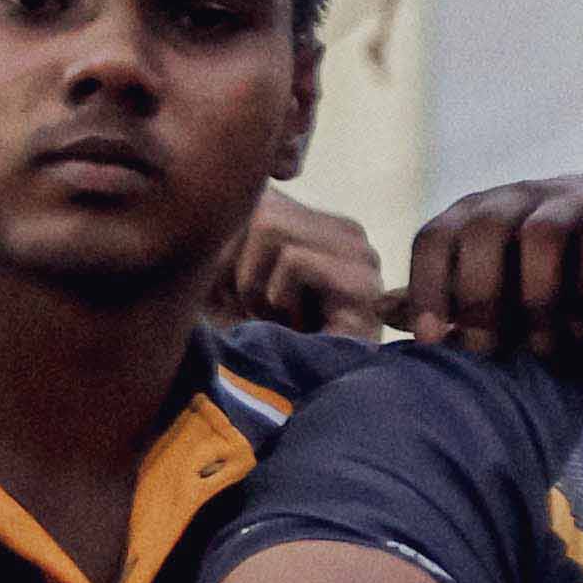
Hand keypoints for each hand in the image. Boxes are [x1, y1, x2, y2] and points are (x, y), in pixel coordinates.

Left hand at [214, 187, 389, 336]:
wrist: (278, 401)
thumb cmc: (249, 338)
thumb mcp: (229, 269)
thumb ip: (234, 221)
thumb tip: (218, 180)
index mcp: (322, 226)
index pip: (259, 194)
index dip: (231, 245)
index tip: (243, 293)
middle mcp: (350, 236)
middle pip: (262, 208)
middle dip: (240, 265)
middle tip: (259, 310)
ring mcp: (363, 259)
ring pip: (270, 229)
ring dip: (255, 284)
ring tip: (275, 318)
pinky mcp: (364, 288)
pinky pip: (292, 261)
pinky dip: (275, 295)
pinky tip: (293, 325)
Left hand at [391, 176, 582, 355]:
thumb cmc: (547, 276)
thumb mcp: (494, 284)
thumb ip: (444, 295)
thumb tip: (379, 308)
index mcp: (478, 213)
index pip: (436, 236)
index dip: (427, 287)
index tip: (431, 341)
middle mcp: (519, 198)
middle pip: (485, 229)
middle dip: (480, 295)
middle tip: (487, 349)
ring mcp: (572, 202)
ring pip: (542, 235)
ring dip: (536, 300)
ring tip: (541, 350)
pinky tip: (582, 334)